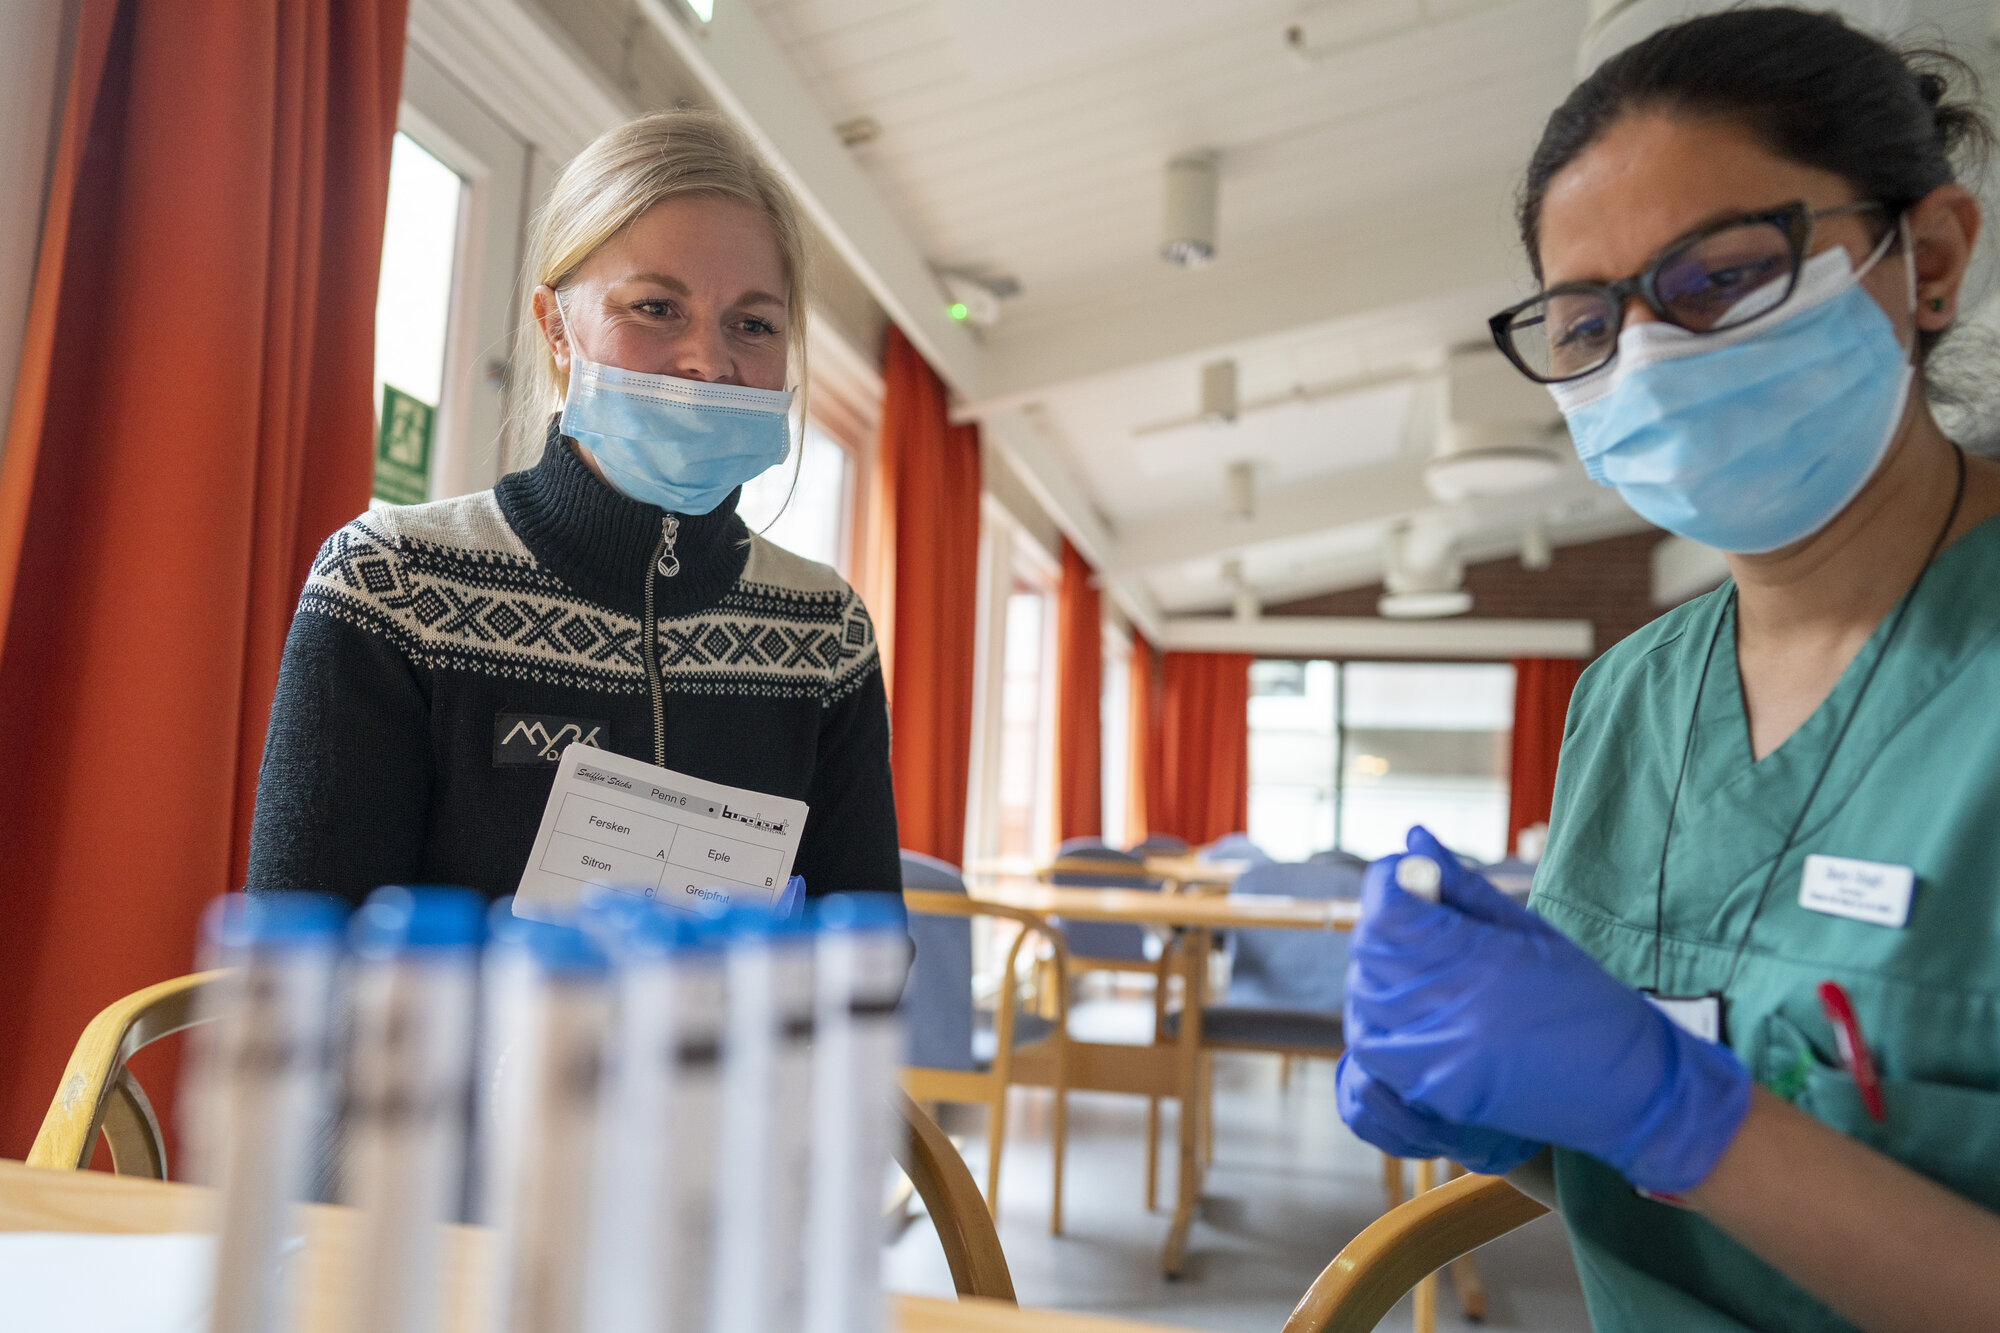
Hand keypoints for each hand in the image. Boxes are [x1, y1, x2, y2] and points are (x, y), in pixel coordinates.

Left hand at [1342, 827, 1750, 1195]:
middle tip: (1413, 921)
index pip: (1389, 912)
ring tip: (1415, 969)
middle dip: (1382, 929)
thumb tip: (1413, 839)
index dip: (1387, 884)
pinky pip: (1372, 1058)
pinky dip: (1378, 1030)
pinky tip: (1409, 1016)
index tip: (1405, 878)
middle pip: (1369, 956)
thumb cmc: (1588, 1001)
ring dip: (1376, 980)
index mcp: (1481, 963)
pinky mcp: (1436, 1097)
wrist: (1632, 1088)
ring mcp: (1438, 1062)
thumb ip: (1463, 886)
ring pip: (1363, 1008)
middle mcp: (1452, 1015)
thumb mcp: (1531, 931)